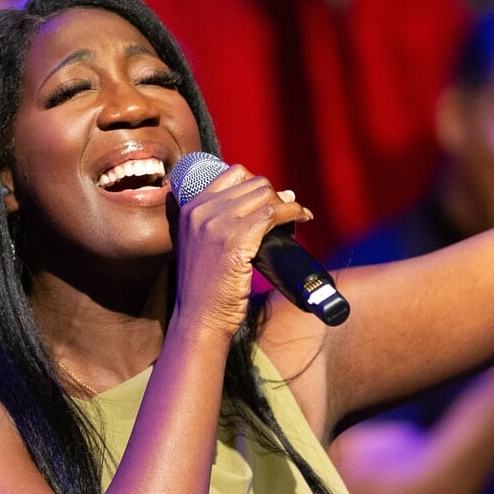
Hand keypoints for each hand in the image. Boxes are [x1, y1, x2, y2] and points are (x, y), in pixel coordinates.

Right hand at [172, 165, 312, 340]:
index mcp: (191, 208)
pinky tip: (302, 218)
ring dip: (287, 203)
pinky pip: (273, 213)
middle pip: (254, 183)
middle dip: (276, 196)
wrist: (199, 319)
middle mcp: (201, 210)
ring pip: (266, 194)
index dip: (259, 186)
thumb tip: (274, 199)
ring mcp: (217, 223)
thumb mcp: (202, 247)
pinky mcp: (235, 239)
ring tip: (297, 216)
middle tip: (288, 214)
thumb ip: (221, 224)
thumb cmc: (207, 289)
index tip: (272, 202)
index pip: (234, 174)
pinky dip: (294, 212)